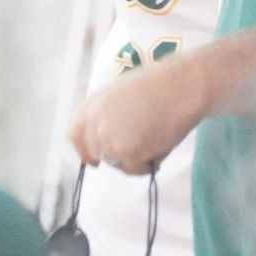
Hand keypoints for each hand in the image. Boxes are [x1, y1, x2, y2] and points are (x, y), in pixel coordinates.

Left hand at [69, 60, 201, 174]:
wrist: (179, 87)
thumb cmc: (157, 87)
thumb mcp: (119, 95)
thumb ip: (106, 115)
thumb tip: (109, 138)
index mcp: (90, 105)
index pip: (75, 135)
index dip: (84, 150)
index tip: (94, 161)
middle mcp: (94, 123)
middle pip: (97, 152)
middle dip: (115, 156)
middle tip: (136, 153)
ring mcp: (108, 139)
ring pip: (117, 162)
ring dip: (133, 160)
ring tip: (154, 144)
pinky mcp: (127, 152)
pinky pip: (135, 169)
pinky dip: (147, 165)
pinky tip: (159, 150)